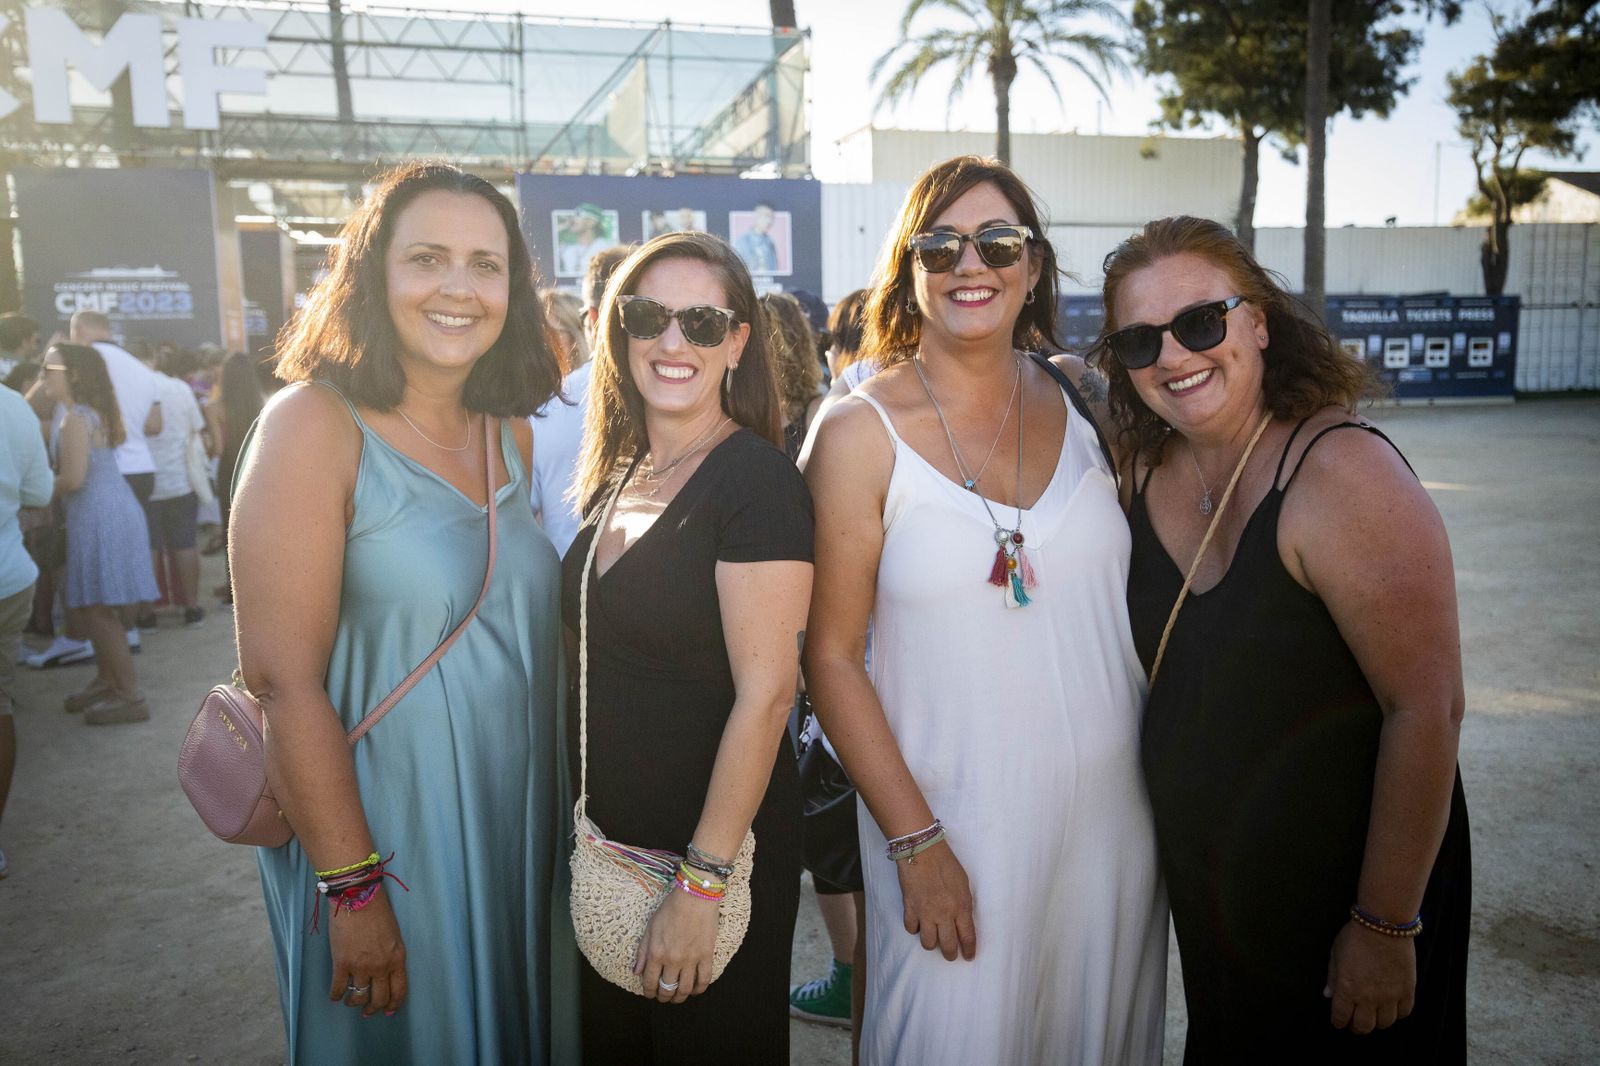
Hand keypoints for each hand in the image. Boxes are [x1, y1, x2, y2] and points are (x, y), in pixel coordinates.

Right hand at [327, 888, 407, 1016]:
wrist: (357, 897)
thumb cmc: (378, 911)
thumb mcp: (394, 935)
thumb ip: (391, 955)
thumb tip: (384, 970)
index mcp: (397, 958)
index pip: (399, 990)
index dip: (394, 1004)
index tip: (389, 1011)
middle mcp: (381, 966)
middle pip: (379, 998)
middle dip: (373, 1008)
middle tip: (368, 1011)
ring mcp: (361, 967)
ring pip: (358, 997)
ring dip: (354, 1003)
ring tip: (350, 1002)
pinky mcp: (342, 963)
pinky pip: (338, 988)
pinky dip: (336, 995)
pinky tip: (335, 996)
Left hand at [634, 885, 719, 1003]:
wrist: (695, 896)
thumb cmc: (670, 908)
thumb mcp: (650, 927)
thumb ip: (642, 951)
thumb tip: (636, 972)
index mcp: (656, 953)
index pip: (650, 982)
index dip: (649, 992)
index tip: (650, 994)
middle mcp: (673, 960)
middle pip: (668, 988)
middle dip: (664, 997)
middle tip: (664, 998)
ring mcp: (691, 959)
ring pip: (685, 988)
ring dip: (680, 997)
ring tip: (678, 997)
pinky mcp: (706, 955)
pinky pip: (704, 979)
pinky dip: (699, 989)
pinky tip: (695, 990)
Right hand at [894, 840, 976, 960]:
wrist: (922, 850)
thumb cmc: (945, 863)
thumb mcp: (963, 883)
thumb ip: (963, 903)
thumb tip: (962, 918)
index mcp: (961, 907)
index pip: (967, 937)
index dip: (968, 950)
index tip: (968, 957)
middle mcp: (944, 914)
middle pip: (947, 945)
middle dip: (950, 954)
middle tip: (950, 955)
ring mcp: (925, 913)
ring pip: (928, 943)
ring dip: (931, 943)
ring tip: (932, 938)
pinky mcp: (909, 909)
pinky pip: (911, 929)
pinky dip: (914, 928)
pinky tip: (917, 923)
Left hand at [1324, 920, 1415, 1033]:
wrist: (1384, 925)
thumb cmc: (1356, 936)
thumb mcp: (1335, 954)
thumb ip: (1332, 977)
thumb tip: (1328, 995)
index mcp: (1346, 989)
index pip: (1340, 1017)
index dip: (1338, 1022)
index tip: (1339, 1021)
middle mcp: (1368, 998)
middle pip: (1364, 1027)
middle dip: (1357, 1027)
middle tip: (1356, 1022)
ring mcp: (1389, 996)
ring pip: (1385, 1023)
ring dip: (1378, 1021)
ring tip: (1374, 1015)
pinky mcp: (1407, 990)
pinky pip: (1404, 1012)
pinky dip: (1397, 1013)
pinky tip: (1392, 1006)